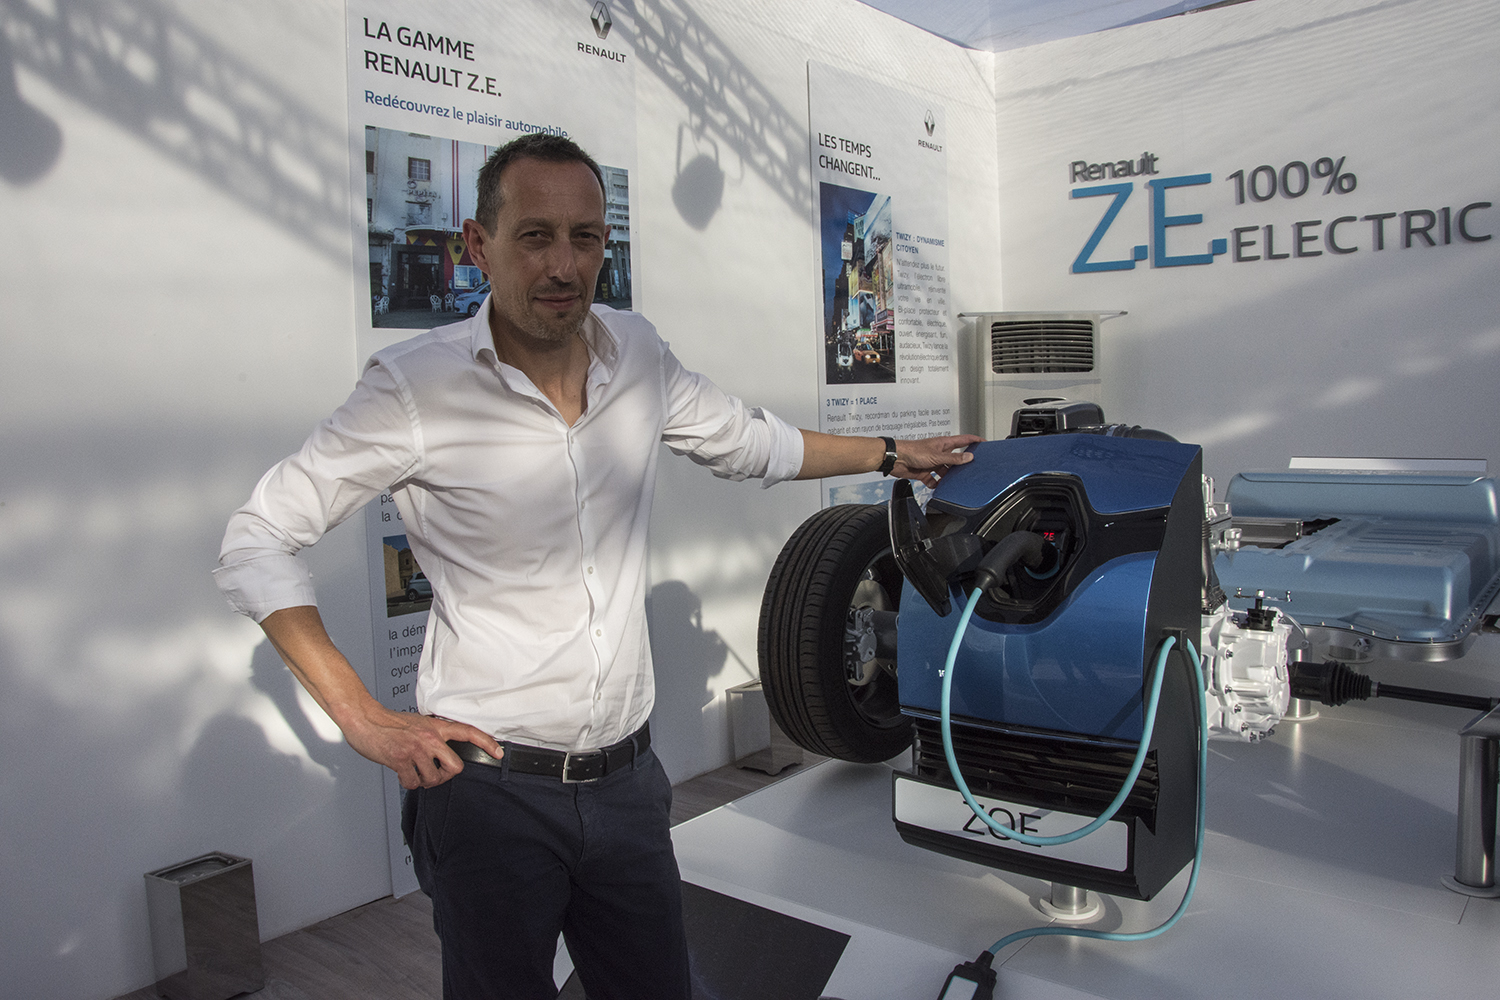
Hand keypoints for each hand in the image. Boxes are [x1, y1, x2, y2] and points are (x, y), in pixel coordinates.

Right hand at [342, 702, 502, 789]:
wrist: (365, 720)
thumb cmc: (389, 722)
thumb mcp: (418, 722)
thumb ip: (433, 734)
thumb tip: (444, 750)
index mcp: (435, 727)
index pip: (468, 732)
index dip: (486, 743)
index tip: (498, 753)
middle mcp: (429, 738)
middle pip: (455, 767)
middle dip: (446, 775)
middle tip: (436, 773)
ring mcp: (415, 750)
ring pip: (433, 779)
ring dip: (424, 781)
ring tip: (415, 772)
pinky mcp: (401, 761)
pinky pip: (413, 783)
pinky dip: (409, 782)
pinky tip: (403, 773)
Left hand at [892, 434, 982, 487]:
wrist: (896, 459)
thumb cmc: (912, 451)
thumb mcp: (937, 456)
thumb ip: (954, 458)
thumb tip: (969, 457)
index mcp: (944, 444)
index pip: (963, 440)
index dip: (974, 441)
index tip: (984, 443)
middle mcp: (939, 452)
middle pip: (955, 458)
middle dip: (962, 464)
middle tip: (971, 469)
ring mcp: (932, 462)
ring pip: (945, 471)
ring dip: (949, 477)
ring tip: (954, 482)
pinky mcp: (925, 472)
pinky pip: (934, 480)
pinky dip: (936, 484)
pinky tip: (938, 487)